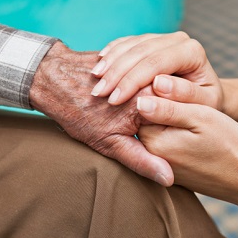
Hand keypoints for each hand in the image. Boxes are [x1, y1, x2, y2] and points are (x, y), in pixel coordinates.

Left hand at [29, 42, 172, 185]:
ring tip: (127, 107)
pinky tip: (131, 91)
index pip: (180, 118)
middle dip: (166, 113)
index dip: (175, 130)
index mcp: (150, 103)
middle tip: (139, 122)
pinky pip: (148, 73)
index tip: (163, 136)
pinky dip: (145, 83)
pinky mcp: (133, 59)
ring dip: (156, 98)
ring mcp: (141, 66)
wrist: (56, 80)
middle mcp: (149, 80)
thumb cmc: (79, 112)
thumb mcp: (110, 144)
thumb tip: (168, 178)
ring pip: (162, 86)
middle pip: (172, 101)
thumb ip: (142, 160)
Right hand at [90, 32, 222, 109]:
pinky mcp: (150, 41)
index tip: (113, 100)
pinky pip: (128, 42)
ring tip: (94, 79)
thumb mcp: (201, 107)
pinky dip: (112, 53)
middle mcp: (178, 40)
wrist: (201, 95)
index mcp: (192, 52)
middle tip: (98, 93)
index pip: (156, 63)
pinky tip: (99, 63)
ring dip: (111, 62)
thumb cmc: (201, 106)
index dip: (132, 81)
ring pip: (132, 45)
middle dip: (117, 72)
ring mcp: (163, 38)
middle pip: (141, 52)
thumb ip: (182, 98)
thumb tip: (159, 84)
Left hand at [136, 96, 237, 205]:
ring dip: (170, 119)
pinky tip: (192, 133)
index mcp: (154, 140)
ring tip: (194, 121)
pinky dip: (174, 132)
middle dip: (163, 106)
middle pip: (147, 118)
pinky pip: (164, 141)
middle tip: (190, 106)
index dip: (159, 93)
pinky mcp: (168, 166)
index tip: (182, 95)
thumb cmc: (227, 145)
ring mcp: (159, 162)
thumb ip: (167, 109)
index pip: (141, 106)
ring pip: (156, 129)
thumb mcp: (200, 118)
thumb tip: (140, 101)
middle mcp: (150, 154)